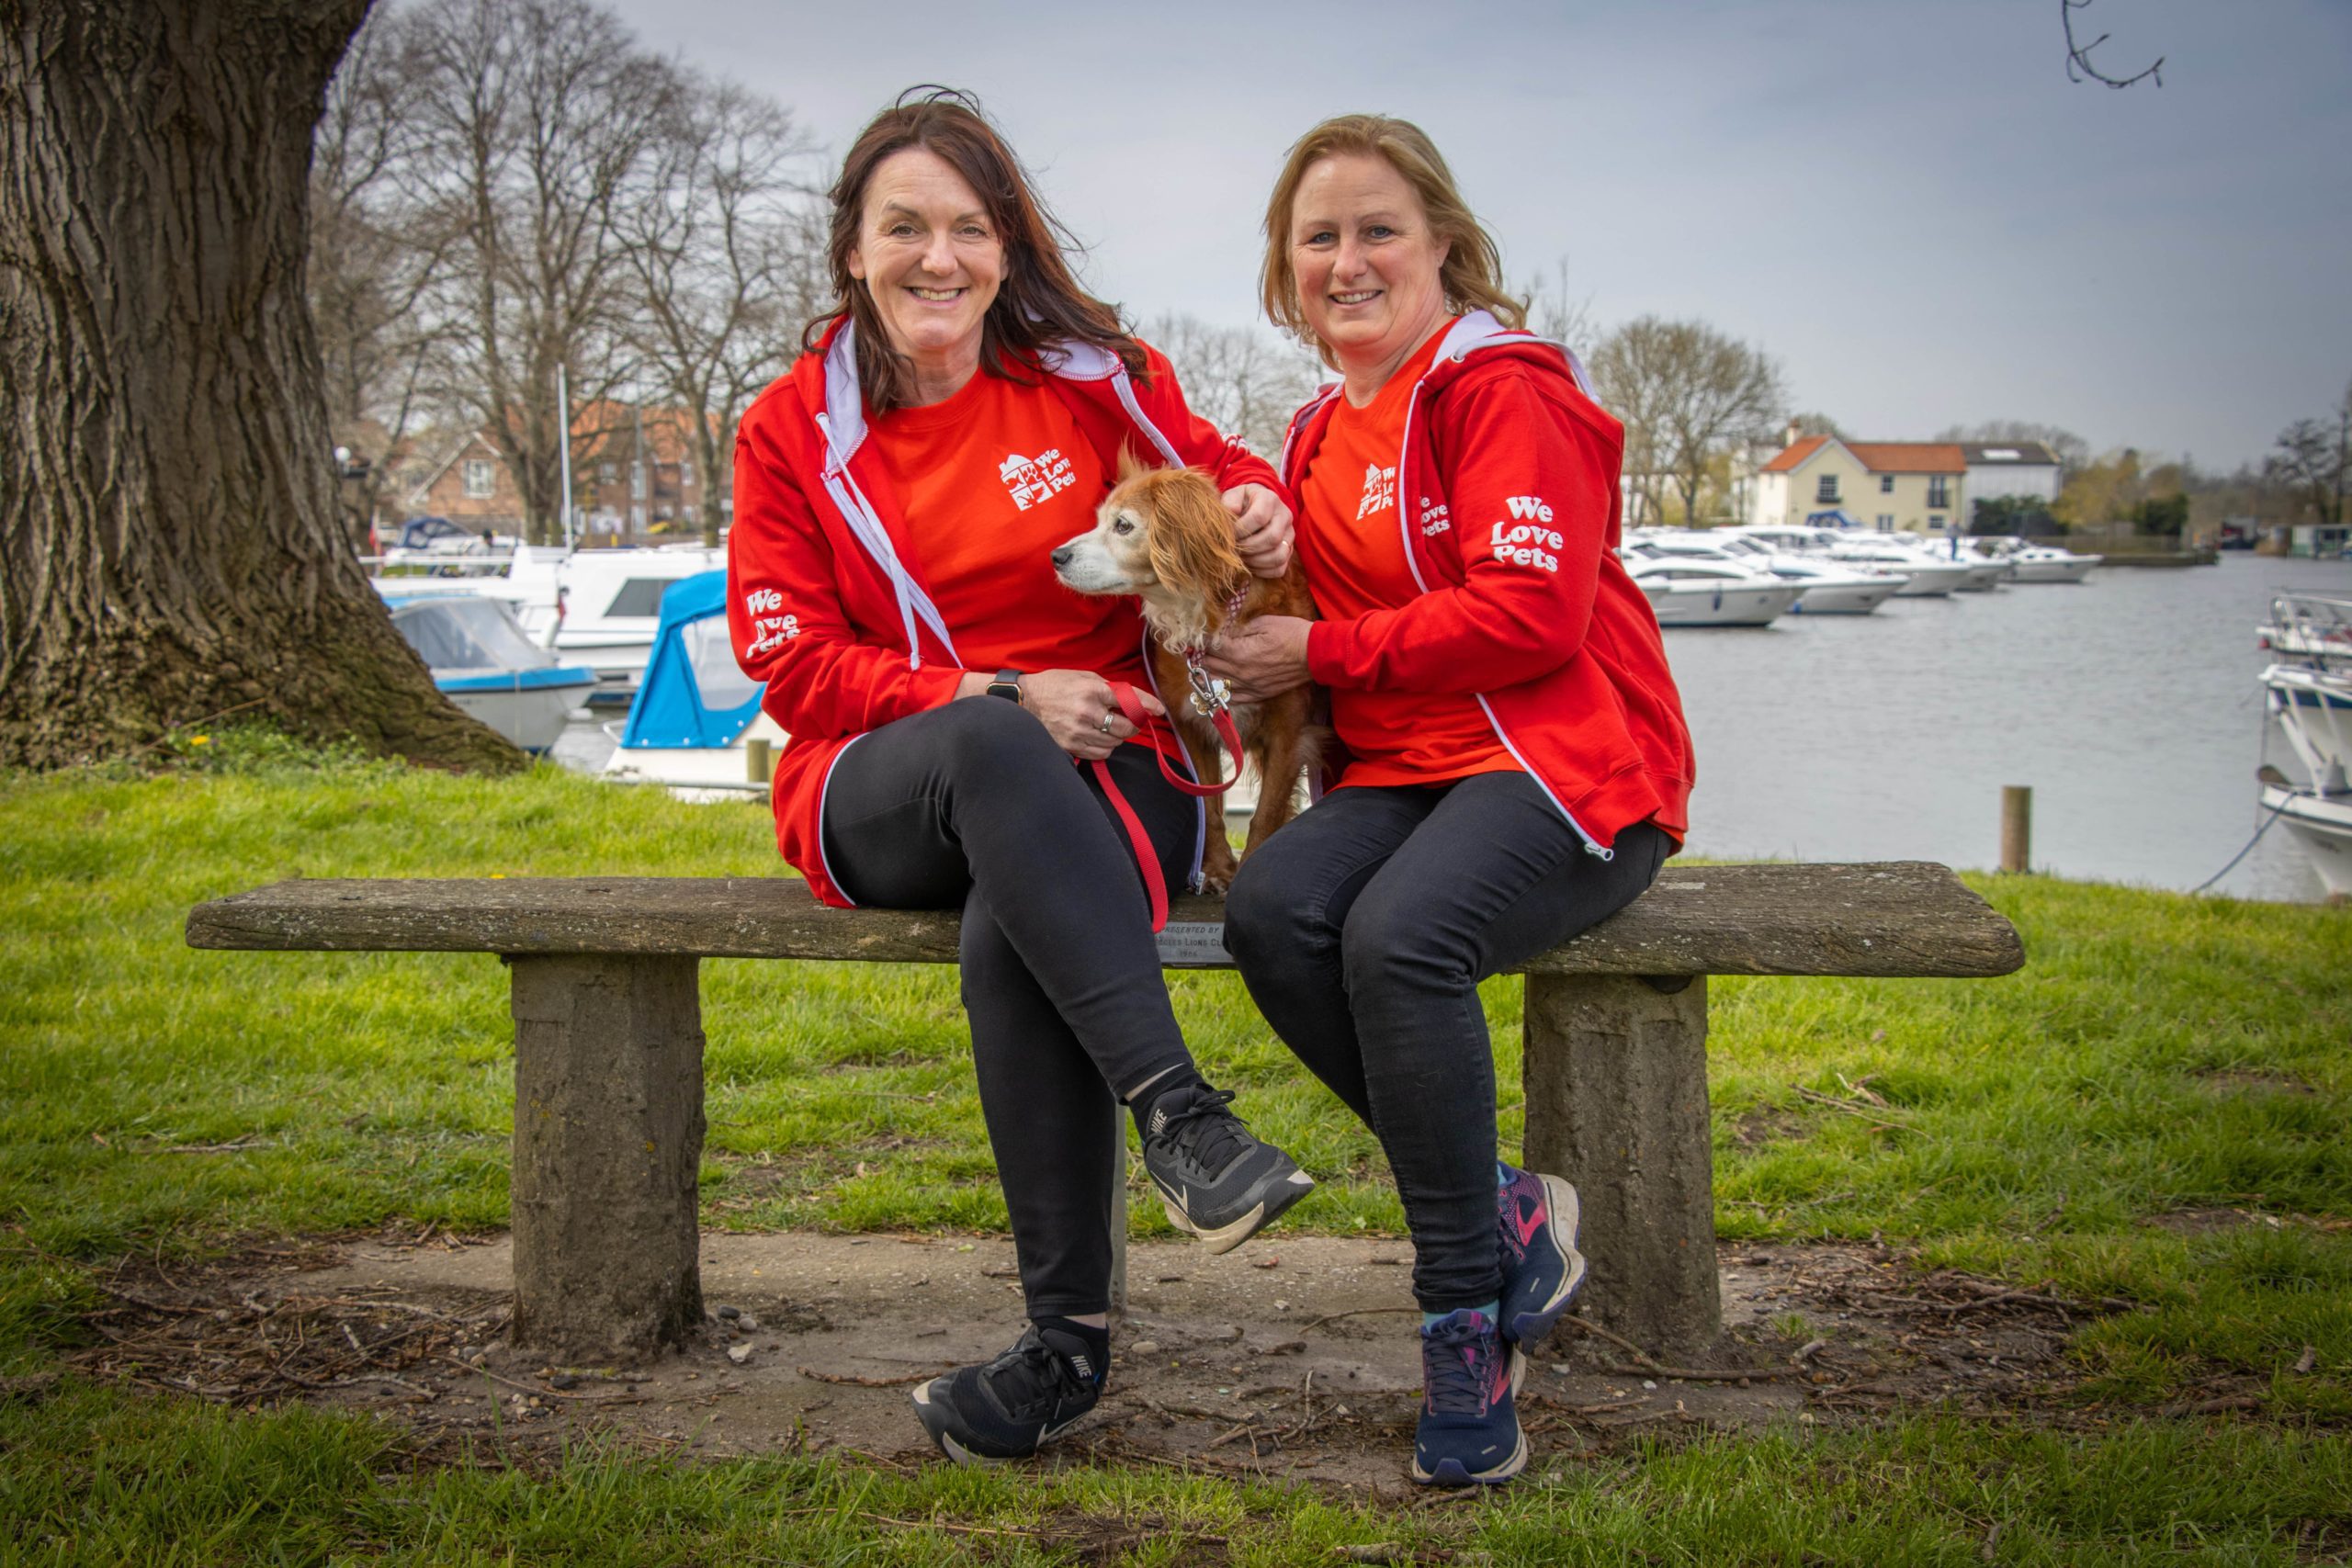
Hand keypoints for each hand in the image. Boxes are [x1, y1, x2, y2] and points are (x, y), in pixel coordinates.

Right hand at [1016, 668, 1167, 759]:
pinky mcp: (1072, 746)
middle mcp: (1087, 711)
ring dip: (1119, 736)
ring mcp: (1079, 731)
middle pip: (1126, 727)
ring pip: (1115, 742)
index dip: (1148, 705)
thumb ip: (1107, 687)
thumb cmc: (1053, 685)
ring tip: (1110, 728)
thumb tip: (1131, 698)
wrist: (1024, 702)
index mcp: (1092, 690)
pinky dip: (1106, 747)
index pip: (1129, 699)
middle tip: (1131, 721)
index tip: (1159, 710)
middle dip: (1133, 725)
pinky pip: (1101, 753)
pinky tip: (1100, 738)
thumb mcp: (1081, 676)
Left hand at [1202, 615, 1311, 701]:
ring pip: (1216, 683)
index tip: (1193, 636)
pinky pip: (1232, 697)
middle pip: (1208, 666)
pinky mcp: (1258, 694)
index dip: (1198, 640)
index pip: (1208, 647)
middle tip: (1194, 649)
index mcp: (1238, 652)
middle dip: (1199, 656)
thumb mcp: (1262, 622)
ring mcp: (1248, 686)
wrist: (1314, 654)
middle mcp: (1239, 673)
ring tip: (1202, 665)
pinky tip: (1216, 684)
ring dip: (1206, 673)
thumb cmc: (1290, 633)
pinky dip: (1220, 691)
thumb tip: (1220, 630)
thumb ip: (1238, 628)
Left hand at [1222, 483, 1293, 578]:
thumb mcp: (1233, 495)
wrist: (1253, 508)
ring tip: (1241, 558)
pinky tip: (1249, 564)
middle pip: (1272, 538)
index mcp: (1270, 499)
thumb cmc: (1241, 502)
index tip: (1229, 534)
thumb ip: (1230, 501)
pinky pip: (1279, 568)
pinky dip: (1262, 571)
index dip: (1241, 529)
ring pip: (1279, 556)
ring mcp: (1289, 535)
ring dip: (1256, 561)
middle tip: (1234, 549)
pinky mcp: (1289, 551)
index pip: (1259, 517)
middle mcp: (1285, 516)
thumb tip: (1232, 511)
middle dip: (1249, 547)